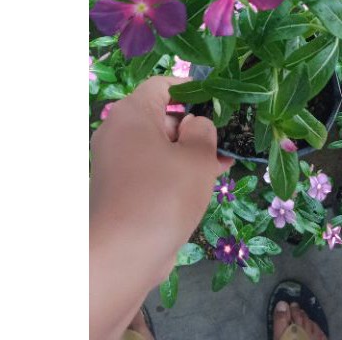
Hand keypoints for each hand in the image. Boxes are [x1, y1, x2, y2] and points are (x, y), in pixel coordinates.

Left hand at [89, 76, 231, 339]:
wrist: (121, 256)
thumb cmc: (163, 196)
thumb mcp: (197, 157)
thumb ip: (203, 130)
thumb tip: (195, 125)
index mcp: (132, 113)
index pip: (163, 85)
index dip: (193, 90)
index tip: (218, 103)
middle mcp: (118, 132)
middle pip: (161, 116)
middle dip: (195, 127)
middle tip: (225, 141)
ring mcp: (116, 162)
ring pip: (159, 146)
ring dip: (189, 153)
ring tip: (221, 166)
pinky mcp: (119, 189)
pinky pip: (151, 169)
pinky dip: (173, 172)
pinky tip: (201, 185)